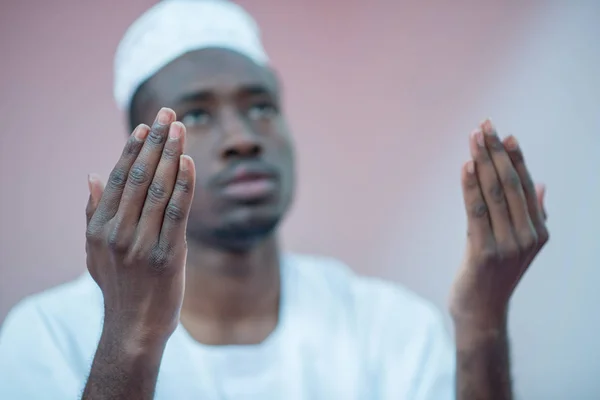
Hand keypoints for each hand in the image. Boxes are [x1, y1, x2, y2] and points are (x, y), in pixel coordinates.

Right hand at [85, 108, 195, 344]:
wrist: (133, 328)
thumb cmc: (119, 286)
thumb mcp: (95, 250)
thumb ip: (93, 211)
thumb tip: (91, 174)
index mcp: (99, 227)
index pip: (117, 177)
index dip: (133, 149)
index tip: (146, 126)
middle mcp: (117, 231)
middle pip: (138, 175)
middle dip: (155, 141)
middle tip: (168, 113)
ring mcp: (142, 243)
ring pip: (157, 188)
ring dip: (171, 154)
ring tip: (181, 128)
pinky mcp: (167, 255)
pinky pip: (177, 211)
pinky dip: (184, 183)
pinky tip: (189, 161)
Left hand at [450, 119, 548, 328]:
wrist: (481, 311)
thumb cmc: (494, 273)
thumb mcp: (517, 244)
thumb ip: (530, 214)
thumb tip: (541, 184)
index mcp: (539, 230)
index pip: (526, 185)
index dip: (514, 157)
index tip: (502, 133)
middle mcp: (528, 236)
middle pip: (510, 183)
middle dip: (496, 152)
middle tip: (484, 125)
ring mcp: (508, 245)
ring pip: (494, 193)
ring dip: (482, 161)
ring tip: (473, 137)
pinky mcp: (484, 251)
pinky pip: (476, 211)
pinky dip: (470, 185)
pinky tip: (466, 165)